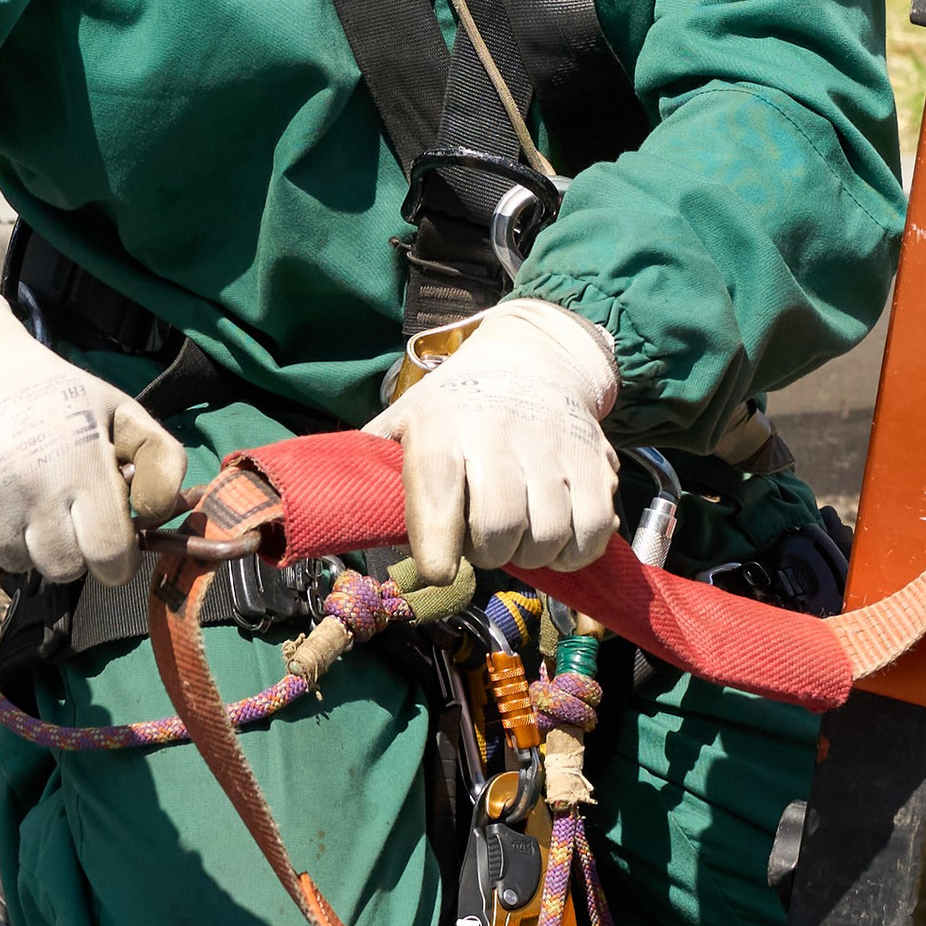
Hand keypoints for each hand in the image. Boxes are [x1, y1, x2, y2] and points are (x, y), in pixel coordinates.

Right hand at [0, 284, 186, 585]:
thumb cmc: (53, 396)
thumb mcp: (119, 410)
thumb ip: (160, 458)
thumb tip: (166, 512)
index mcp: (80, 460)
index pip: (109, 554)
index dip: (117, 560)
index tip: (110, 544)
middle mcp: (30, 484)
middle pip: (63, 568)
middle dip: (71, 550)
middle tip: (63, 512)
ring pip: (17, 565)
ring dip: (25, 544)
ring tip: (23, 498)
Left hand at [367, 299, 619, 579]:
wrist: (532, 356)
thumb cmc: (457, 403)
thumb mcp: (406, 419)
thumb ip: (372, 467)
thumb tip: (330, 512)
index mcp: (443, 427)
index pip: (439, 492)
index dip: (438, 544)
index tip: (439, 569)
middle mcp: (500, 434)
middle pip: (498, 529)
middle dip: (486, 554)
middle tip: (481, 542)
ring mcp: (552, 447)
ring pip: (546, 537)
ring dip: (530, 555)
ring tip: (518, 536)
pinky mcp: (595, 460)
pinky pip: (592, 532)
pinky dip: (575, 552)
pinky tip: (557, 539)